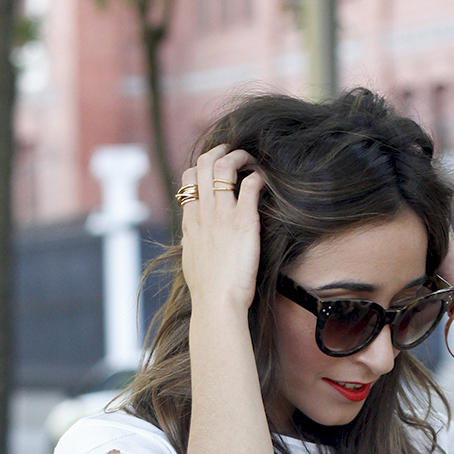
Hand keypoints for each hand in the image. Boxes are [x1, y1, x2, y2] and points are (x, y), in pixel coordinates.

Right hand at [179, 145, 264, 314]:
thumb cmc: (206, 290)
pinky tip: (264, 180)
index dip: (201, 166)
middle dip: (220, 151)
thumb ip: (191, 243)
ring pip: (225, 166)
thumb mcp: (190, 261)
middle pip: (204, 164)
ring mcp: (223, 214)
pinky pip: (251, 185)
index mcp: (190, 221)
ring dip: (240, 156)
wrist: (216, 303)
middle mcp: (204, 212)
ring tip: (250, 159)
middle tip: (234, 152)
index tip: (214, 168)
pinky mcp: (245, 221)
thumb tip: (191, 238)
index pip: (189, 178)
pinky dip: (258, 177)